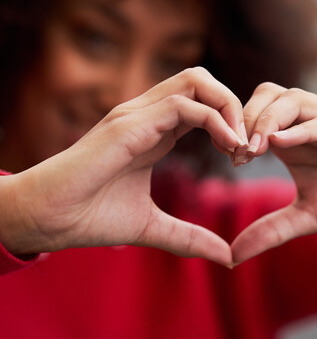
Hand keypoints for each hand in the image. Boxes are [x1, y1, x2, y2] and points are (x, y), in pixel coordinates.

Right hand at [0, 68, 245, 266]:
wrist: (48, 218)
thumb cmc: (91, 217)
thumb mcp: (152, 226)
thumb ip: (190, 237)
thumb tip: (226, 257)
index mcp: (154, 132)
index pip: (201, 104)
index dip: (229, 124)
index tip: (242, 157)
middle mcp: (147, 115)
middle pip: (202, 81)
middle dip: (234, 106)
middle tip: (246, 145)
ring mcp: (137, 115)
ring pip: (196, 81)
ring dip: (228, 108)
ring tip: (240, 145)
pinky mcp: (129, 124)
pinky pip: (183, 105)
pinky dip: (215, 120)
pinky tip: (229, 147)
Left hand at [231, 83, 316, 262]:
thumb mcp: (305, 218)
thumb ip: (270, 230)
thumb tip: (232, 257)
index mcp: (294, 137)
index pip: (257, 113)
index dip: (238, 130)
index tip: (229, 157)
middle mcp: (311, 122)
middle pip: (269, 95)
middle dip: (247, 119)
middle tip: (238, 152)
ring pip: (294, 100)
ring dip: (268, 120)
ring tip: (254, 150)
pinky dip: (303, 129)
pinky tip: (280, 143)